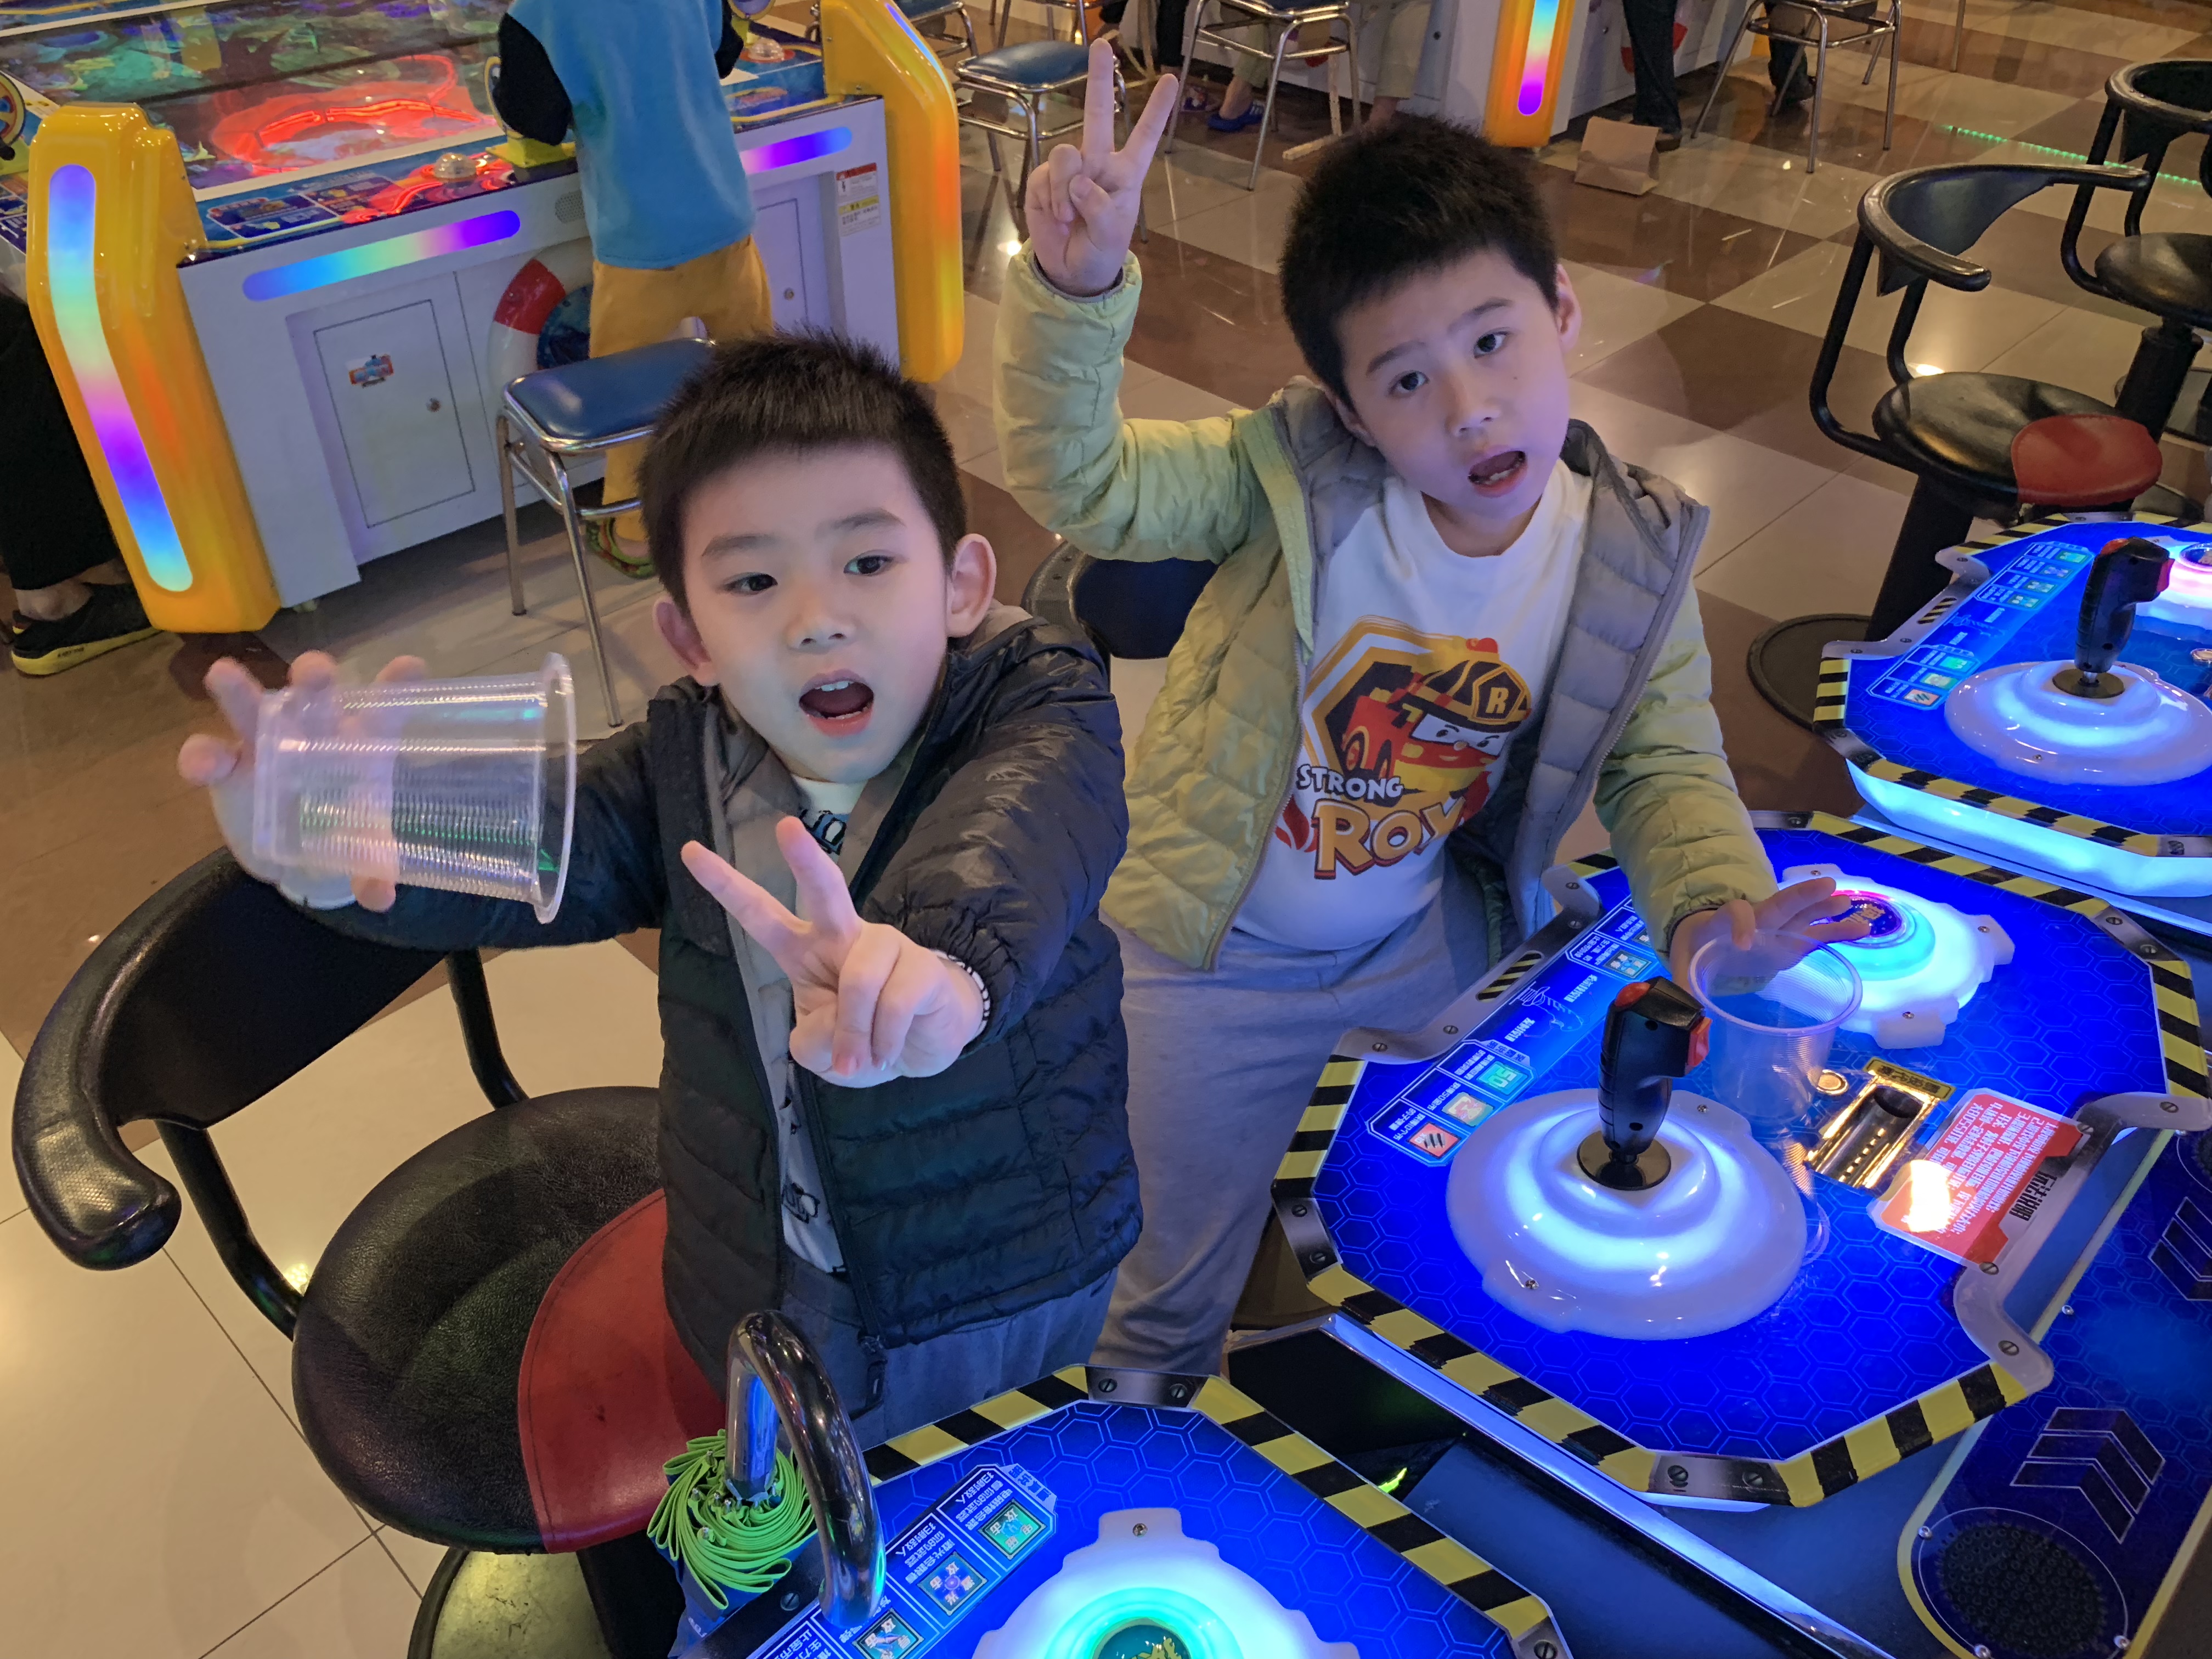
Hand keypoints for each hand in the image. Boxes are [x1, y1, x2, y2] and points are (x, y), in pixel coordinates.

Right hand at [178, 650, 425, 911]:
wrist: (297, 855)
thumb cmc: (345, 831)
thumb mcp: (365, 851)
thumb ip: (374, 869)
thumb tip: (379, 897)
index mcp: (362, 743)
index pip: (387, 709)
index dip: (398, 686)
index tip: (410, 667)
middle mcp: (315, 731)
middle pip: (315, 694)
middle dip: (314, 678)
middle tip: (313, 672)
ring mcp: (266, 743)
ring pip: (251, 708)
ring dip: (239, 691)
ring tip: (222, 674)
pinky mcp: (227, 768)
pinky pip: (208, 754)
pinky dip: (201, 757)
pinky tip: (201, 767)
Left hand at [682, 819, 985, 1087]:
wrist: (922, 1048)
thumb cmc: (861, 1040)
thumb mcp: (818, 1052)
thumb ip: (812, 1041)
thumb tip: (839, 1030)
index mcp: (802, 950)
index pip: (759, 914)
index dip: (725, 885)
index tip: (689, 850)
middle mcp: (842, 936)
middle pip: (824, 890)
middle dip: (805, 859)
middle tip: (786, 826)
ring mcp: (885, 946)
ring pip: (860, 980)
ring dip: (856, 1034)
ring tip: (865, 1061)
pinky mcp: (922, 966)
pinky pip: (895, 1004)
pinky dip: (885, 1043)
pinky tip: (889, 1055)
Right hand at [1026, 40, 1177, 297]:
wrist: (1071, 274)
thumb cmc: (1100, 251)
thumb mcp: (1110, 235)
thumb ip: (1098, 206)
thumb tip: (1078, 179)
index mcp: (1125, 173)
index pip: (1144, 137)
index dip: (1156, 110)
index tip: (1171, 79)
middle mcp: (1098, 163)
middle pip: (1098, 114)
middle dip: (1099, 78)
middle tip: (1104, 44)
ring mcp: (1070, 169)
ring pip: (1065, 154)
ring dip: (1065, 189)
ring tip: (1068, 217)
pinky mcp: (1044, 180)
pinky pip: (1045, 176)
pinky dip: (1051, 199)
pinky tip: (1056, 218)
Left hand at [1666, 877, 1870, 986]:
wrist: (1713, 940)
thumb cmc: (1698, 948)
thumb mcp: (1684, 963)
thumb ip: (1682, 983)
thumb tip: (1678, 1006)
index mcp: (1726, 920)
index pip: (1735, 912)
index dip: (1740, 925)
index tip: (1745, 945)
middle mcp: (1758, 919)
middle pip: (1779, 903)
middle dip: (1802, 896)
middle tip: (1827, 885)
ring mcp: (1779, 928)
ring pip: (1804, 914)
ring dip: (1826, 908)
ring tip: (1849, 903)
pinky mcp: (1794, 942)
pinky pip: (1819, 934)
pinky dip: (1839, 932)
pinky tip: (1863, 929)